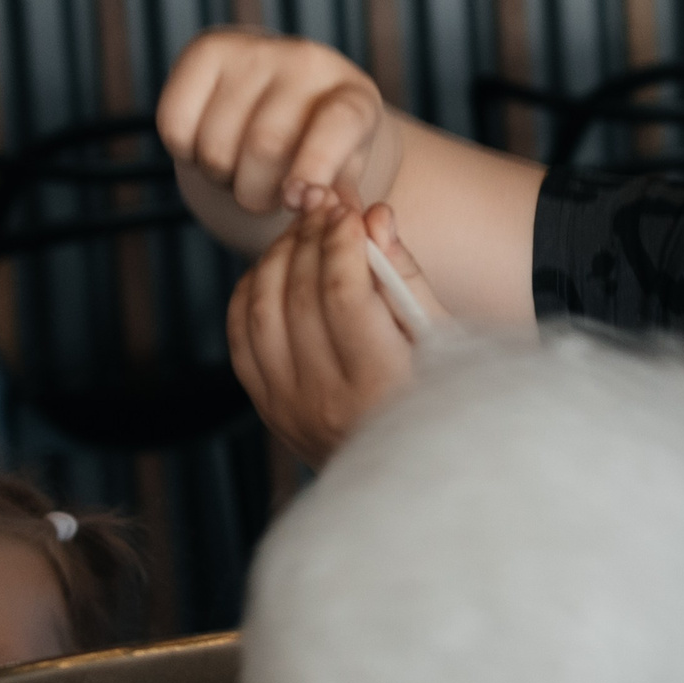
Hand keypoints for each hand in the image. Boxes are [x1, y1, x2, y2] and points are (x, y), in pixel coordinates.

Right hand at [156, 30, 397, 217]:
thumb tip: (340, 218)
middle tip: (260, 195)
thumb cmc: (318, 143)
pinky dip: (185, 152)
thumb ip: (339, 197)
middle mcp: (307, 62)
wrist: (282, 91)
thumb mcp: (342, 171)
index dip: (314, 168)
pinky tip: (206, 143)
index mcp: (352, 95)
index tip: (294, 201)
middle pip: (264, 146)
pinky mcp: (206, 49)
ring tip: (238, 167)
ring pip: (216, 145)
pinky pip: (174, 124)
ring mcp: (255, 51)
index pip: (337, 125)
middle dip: (254, 193)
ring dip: (219, 177)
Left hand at [228, 198, 444, 466]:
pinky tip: (278, 268)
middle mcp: (325, 402)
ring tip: (304, 231)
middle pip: (298, 296)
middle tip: (325, 206)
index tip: (351, 213)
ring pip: (260, 310)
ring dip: (277, 258)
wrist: (411, 476)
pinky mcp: (268, 408)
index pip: (343, 295)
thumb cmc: (442, 399)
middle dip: (310, 239)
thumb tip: (375, 218)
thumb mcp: (443, 341)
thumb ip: (406, 277)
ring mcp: (288, 408)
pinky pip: (240, 335)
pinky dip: (252, 290)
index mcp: (379, 387)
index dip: (342, 243)